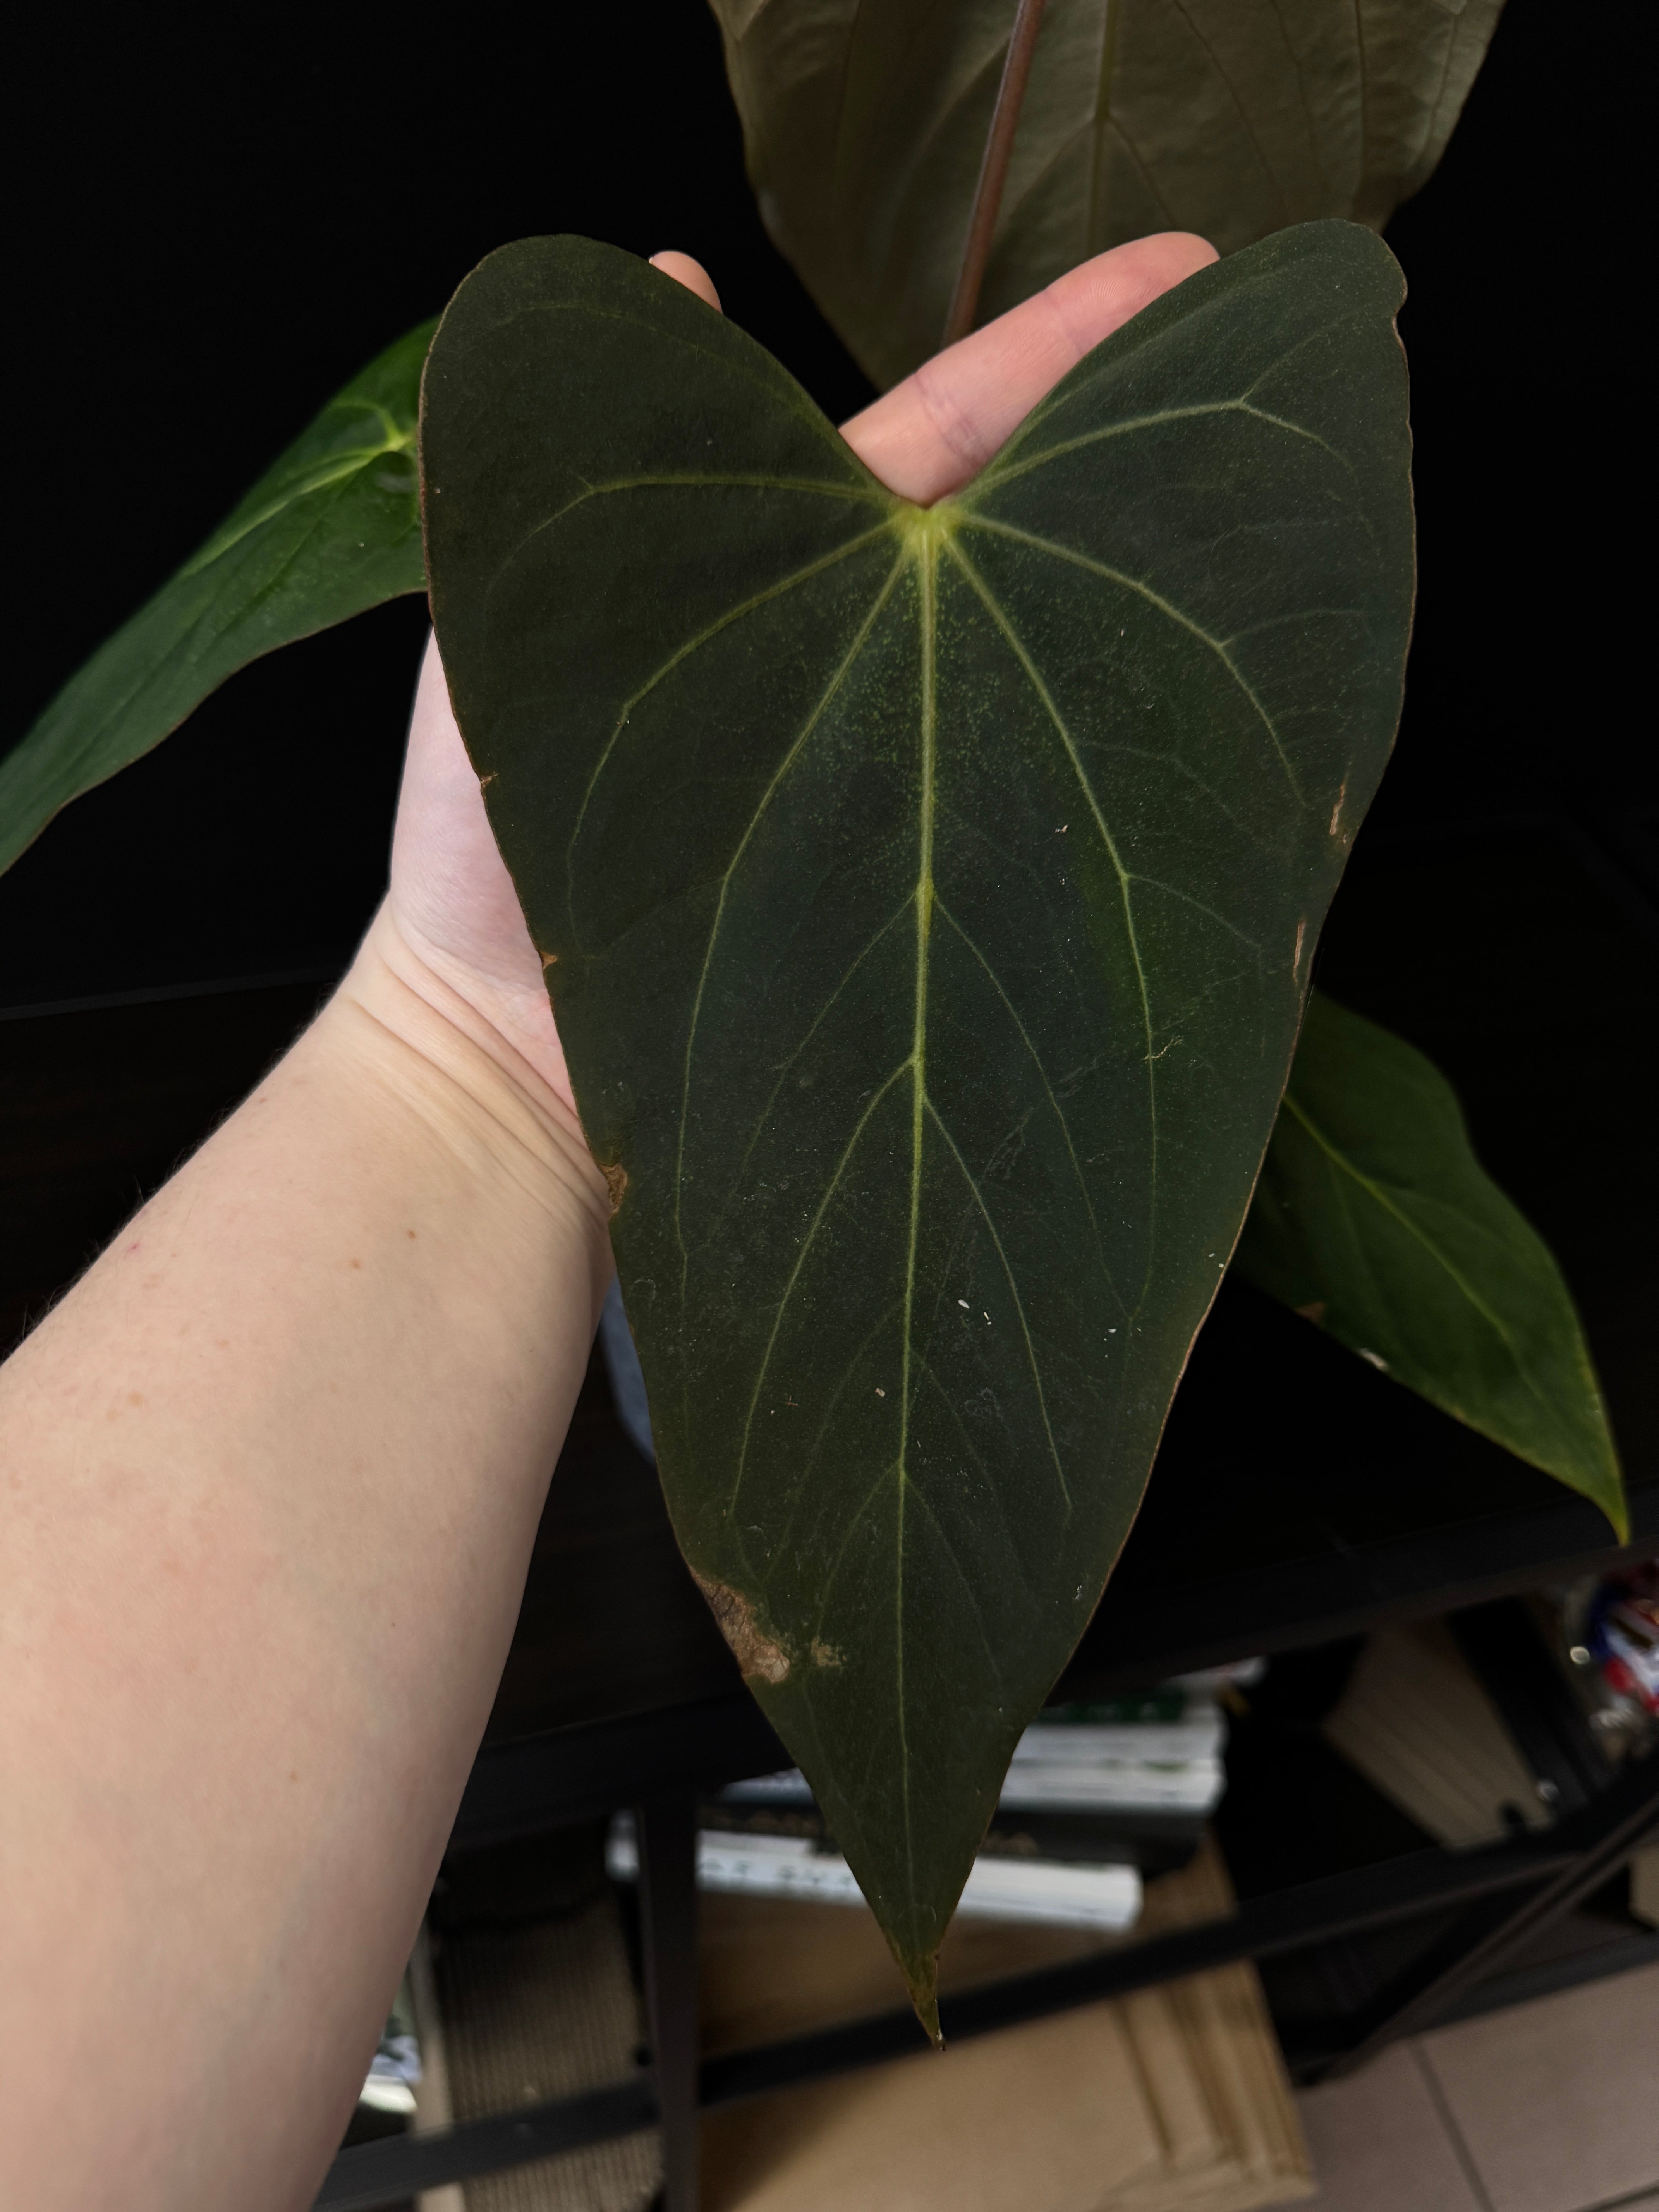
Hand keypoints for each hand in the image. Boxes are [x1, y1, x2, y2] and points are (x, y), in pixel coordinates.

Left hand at [384, 232, 1217, 1106]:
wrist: (502, 1055)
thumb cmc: (486, 844)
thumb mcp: (523, 622)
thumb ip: (601, 459)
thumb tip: (671, 271)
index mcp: (792, 576)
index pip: (946, 432)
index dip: (1055, 352)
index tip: (1178, 268)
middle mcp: (883, 663)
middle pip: (1033, 525)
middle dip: (1140, 428)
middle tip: (1263, 332)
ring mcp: (926, 771)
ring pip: (1062, 651)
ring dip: (1160, 571)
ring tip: (1283, 482)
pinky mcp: (953, 888)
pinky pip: (1059, 795)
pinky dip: (1132, 735)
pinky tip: (1225, 669)